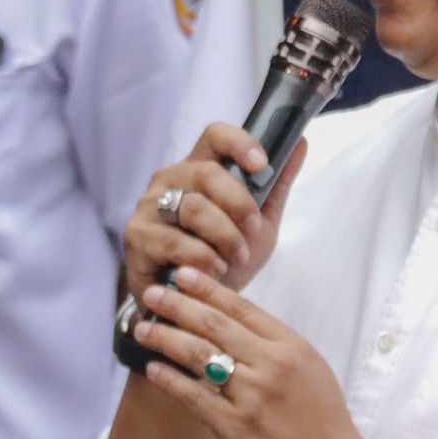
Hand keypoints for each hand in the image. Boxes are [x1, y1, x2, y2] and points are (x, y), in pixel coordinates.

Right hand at [125, 127, 305, 301]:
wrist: (191, 303)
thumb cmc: (222, 258)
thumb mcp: (258, 224)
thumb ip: (275, 186)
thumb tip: (300, 143)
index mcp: (199, 168)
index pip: (215, 136)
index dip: (239, 143)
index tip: (261, 164)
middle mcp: (170, 180)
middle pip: (207, 173)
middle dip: (239, 204)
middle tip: (253, 230)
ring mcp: (149, 206)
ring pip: (193, 207)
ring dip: (224, 236)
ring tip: (235, 258)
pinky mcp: (137, 236)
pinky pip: (173, 240)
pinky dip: (201, 258)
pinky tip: (213, 270)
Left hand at [130, 265, 371, 438]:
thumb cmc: (323, 421)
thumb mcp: (310, 369)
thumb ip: (275, 347)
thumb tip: (235, 325)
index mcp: (290, 347)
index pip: (241, 307)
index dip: (207, 288)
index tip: (182, 275)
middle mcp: (271, 365)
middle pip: (213, 324)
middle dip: (177, 304)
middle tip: (152, 294)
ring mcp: (253, 396)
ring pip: (198, 355)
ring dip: (165, 337)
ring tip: (143, 329)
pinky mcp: (236, 428)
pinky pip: (194, 397)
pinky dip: (169, 379)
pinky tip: (152, 368)